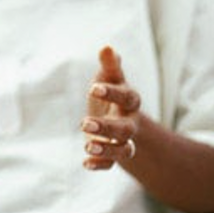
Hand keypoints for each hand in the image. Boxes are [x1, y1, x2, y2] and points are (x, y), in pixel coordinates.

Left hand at [82, 46, 140, 169]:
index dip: (112, 93)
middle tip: (84, 123)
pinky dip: (100, 165)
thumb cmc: (110, 92)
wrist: (115, 116)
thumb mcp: (108, 78)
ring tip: (88, 146)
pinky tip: (85, 163)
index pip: (127, 97)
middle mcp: (129, 122)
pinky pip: (111, 164)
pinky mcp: (111, 154)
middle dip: (107, 128)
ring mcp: (121, 140)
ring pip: (123, 150)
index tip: (93, 88)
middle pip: (125, 129)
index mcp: (129, 101)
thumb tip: (107, 47)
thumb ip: (110, 66)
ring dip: (107, 150)